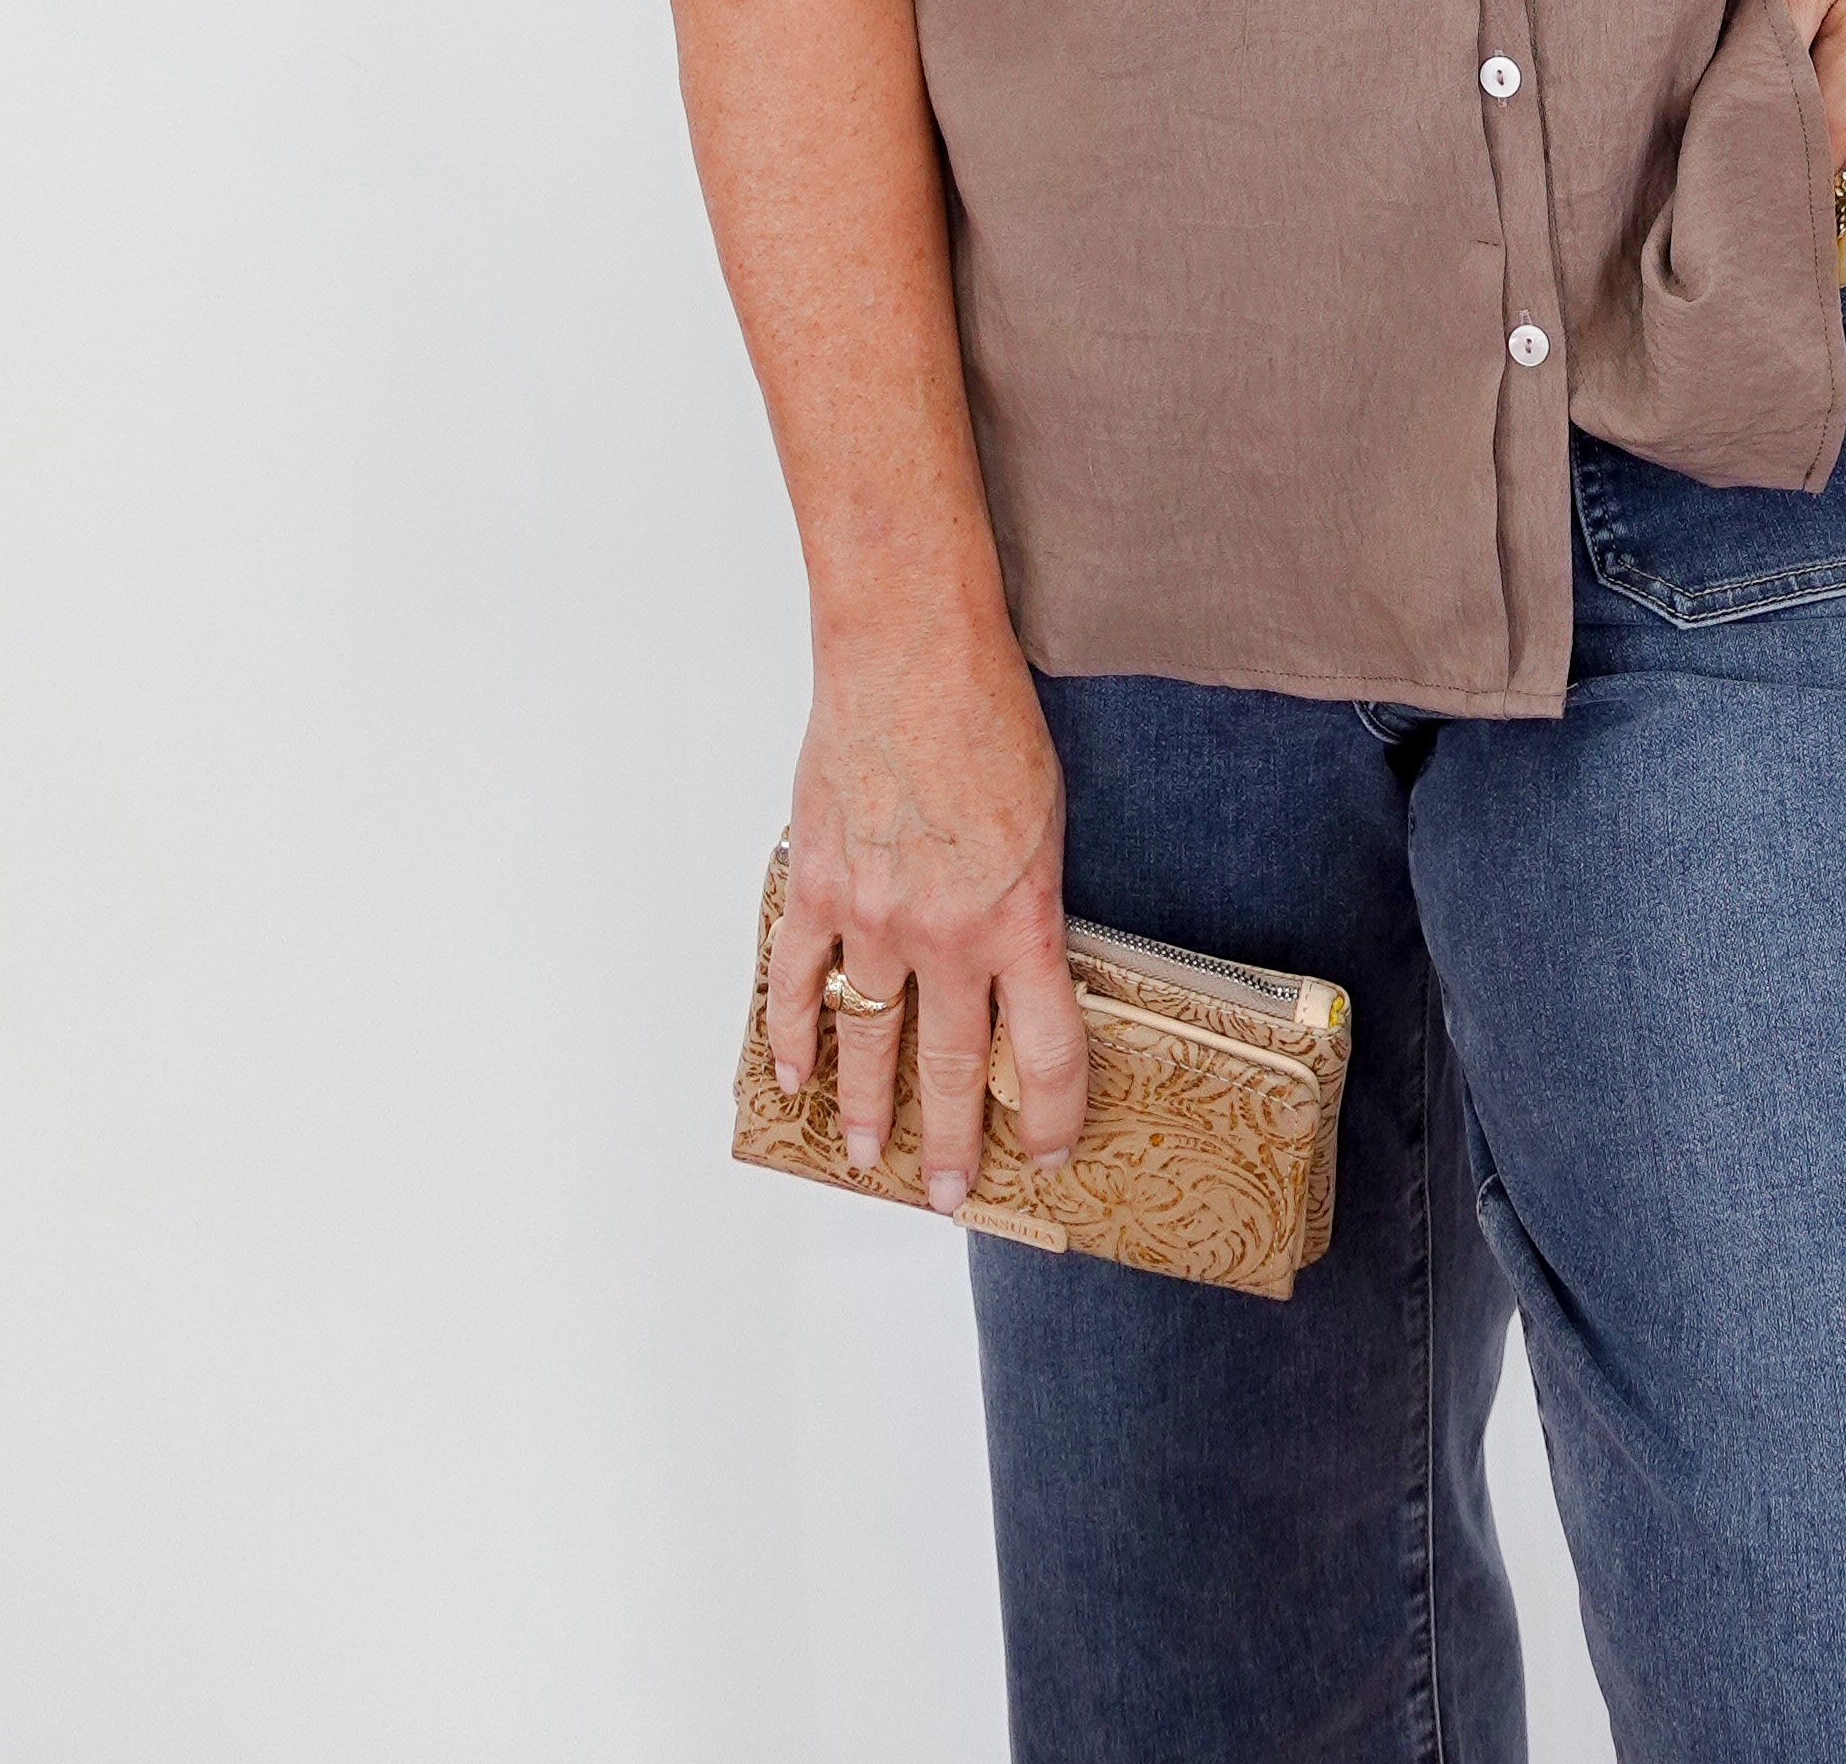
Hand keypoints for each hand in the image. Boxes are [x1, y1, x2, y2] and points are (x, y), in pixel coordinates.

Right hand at [765, 623, 1089, 1208]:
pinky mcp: (817, 888)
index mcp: (1022, 918)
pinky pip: (797, 981)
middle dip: (952, 1142)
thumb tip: (1020, 971)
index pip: (1047, 1053)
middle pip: (952, 1068)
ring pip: (867, 1041)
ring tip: (868, 1154)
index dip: (1053, 1116)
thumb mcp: (1047, 822)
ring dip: (865, 1107)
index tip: (1050, 1151)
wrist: (911, 651)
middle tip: (947, 1195)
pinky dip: (792, 1034)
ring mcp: (873, 917)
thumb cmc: (990, 719)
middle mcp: (947, 935)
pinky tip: (793, 1074)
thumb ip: (1030, 905)